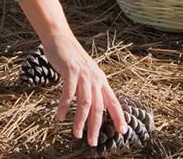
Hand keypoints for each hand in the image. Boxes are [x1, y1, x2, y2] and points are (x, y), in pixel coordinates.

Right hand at [17, 0, 125, 145]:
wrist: (60, 38)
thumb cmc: (72, 59)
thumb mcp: (86, 74)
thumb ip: (90, 89)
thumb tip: (93, 108)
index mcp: (101, 81)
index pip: (113, 102)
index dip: (119, 117)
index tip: (122, 132)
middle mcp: (95, 79)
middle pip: (99, 107)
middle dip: (96, 127)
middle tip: (93, 143)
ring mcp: (84, 75)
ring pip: (85, 103)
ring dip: (80, 121)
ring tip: (77, 135)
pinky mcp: (71, 71)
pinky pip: (68, 94)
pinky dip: (65, 107)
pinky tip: (60, 118)